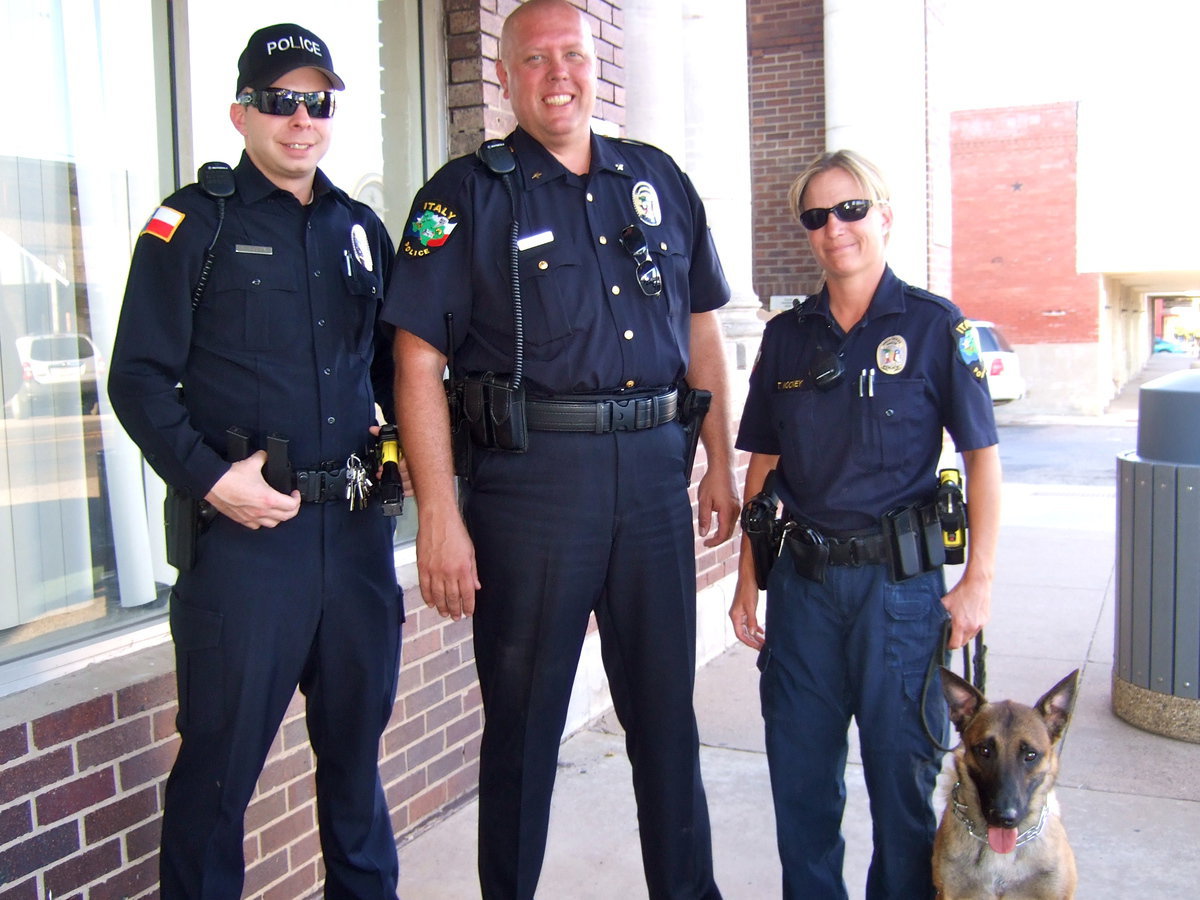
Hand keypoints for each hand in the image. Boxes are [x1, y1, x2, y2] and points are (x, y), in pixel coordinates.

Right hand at [204, 450, 300, 528]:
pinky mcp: (241, 519)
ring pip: (272, 524)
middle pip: (286, 517)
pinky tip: (261, 515)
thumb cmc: (230, 477)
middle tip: (291, 501)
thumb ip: (262, 458)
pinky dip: (262, 522)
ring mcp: (251, 517)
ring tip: (279, 509)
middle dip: (292, 509)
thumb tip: (265, 455)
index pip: (292, 506)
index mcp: (268, 499)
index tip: (295, 493)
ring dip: (279, 517)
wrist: (212, 483)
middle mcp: (261, 511)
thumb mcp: (252, 463)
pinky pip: (256, 526)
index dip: (297, 499)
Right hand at [416, 505, 479, 619]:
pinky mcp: (422, 567)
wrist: (437, 519)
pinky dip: (427, 597)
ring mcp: (434, 571)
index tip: (468, 613)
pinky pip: (424, 587)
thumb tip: (476, 587)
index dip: (468, 606)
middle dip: (455, 610)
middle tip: (455, 617)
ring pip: (438, 595)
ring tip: (444, 613)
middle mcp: (449, 572)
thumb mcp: (470, 551)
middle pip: (452, 598)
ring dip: (442, 607)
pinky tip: (431, 603)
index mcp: (463, 569)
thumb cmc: (455, 532)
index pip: (467, 594)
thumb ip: (473, 571)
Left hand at [696, 465, 739, 547]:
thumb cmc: (713, 481)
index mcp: (728, 512)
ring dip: (722, 532)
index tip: (706, 543)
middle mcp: (735, 511)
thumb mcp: (704, 501)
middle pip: (729, 533)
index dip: (714, 542)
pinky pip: (733, 519)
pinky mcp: (736, 503)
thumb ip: (704, 519)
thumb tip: (703, 533)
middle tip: (707, 541)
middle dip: (718, 539)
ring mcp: (737, 507)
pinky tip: (717, 523)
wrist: (722, 467)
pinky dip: (725, 524)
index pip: (723, 534)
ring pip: (731, 526)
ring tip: (711, 533)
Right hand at [729, 576, 764, 649]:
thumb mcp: (751, 606)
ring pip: (747, 628)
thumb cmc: (748, 590)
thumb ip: (752, 620)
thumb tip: (753, 633)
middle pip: (744, 633)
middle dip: (753, 640)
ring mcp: (740, 613)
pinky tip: (762, 631)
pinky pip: (749, 622)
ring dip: (755, 635)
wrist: (748, 577)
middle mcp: (736, 616)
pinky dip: (755, 628)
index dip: (749, 642)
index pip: (740, 634)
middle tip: (763, 647)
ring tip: (764, 642)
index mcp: (735, 616)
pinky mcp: (744, 610)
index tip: (758, 647)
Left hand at [940, 572, 990, 649]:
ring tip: (959, 625)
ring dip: (964, 634)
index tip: (945, 642)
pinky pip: (977, 628)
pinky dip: (971, 627)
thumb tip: (932, 621)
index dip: (948, 645)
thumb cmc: (961, 591)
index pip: (955, 644)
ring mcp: (980, 624)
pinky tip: (967, 618)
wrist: (977, 582)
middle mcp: (972, 626)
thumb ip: (939, 614)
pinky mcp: (986, 619)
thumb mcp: (945, 602)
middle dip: (956, 640)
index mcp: (960, 624)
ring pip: (971, 636)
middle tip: (950, 634)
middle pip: (963, 643)